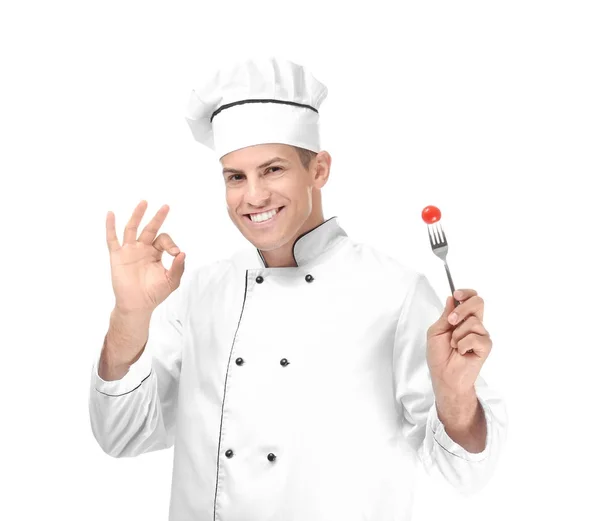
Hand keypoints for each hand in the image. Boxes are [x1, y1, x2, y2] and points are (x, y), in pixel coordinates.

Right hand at [106, 200, 185, 314]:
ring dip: (137, 215)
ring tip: (144, 202)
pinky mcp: (117, 256)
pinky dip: (110, 226)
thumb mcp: (172, 281)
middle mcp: (142, 249)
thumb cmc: (154, 293)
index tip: (175, 253)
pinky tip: (111, 213)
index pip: (163, 240)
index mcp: (156, 253)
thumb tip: (183, 253)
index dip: (170, 243)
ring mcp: (129, 251)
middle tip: (166, 206)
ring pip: (132, 229)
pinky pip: (112, 239)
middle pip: (149, 229)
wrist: (137, 305)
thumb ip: (178, 267)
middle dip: (157, 218)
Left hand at [426, 289, 491, 395]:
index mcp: (462, 318)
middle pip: (478, 303)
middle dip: (463, 309)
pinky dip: (463, 344)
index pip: (471, 298)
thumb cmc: (439, 356)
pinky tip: (461, 352)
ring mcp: (481, 335)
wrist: (444, 376)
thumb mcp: (436, 331)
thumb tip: (451, 298)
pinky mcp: (485, 346)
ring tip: (454, 345)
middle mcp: (474, 324)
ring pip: (474, 321)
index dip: (466, 293)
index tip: (456, 295)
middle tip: (452, 321)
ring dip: (457, 334)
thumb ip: (445, 315)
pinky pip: (475, 337)